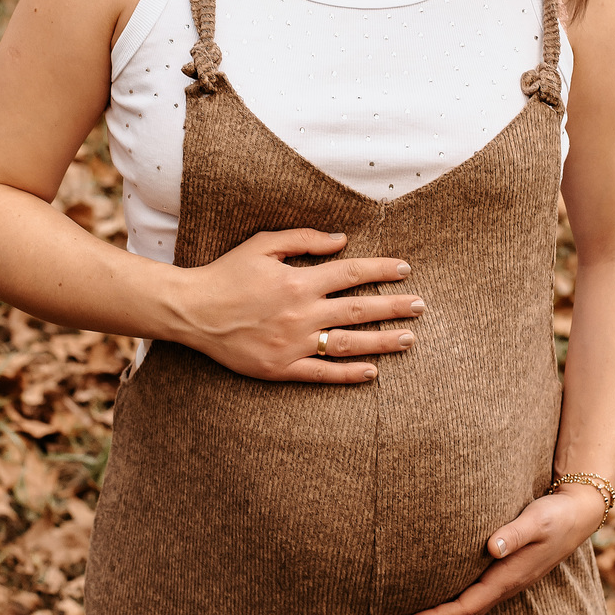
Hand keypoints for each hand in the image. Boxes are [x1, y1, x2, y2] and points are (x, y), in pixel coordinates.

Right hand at [171, 228, 422, 383]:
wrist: (193, 311)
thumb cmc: (227, 274)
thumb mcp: (263, 244)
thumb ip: (304, 240)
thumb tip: (342, 240)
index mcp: (299, 280)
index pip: (351, 274)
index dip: (381, 271)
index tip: (406, 270)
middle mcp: (302, 313)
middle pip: (358, 310)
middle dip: (394, 307)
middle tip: (421, 307)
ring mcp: (293, 343)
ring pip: (348, 344)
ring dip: (382, 342)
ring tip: (409, 339)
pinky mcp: (281, 368)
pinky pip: (321, 374)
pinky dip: (348, 374)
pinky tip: (372, 372)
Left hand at [388, 484, 605, 614]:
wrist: (578, 515)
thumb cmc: (555, 515)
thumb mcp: (536, 520)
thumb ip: (514, 533)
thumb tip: (491, 547)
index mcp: (507, 577)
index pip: (465, 606)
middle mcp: (504, 587)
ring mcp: (505, 584)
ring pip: (465, 612)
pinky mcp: (504, 576)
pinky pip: (472, 602)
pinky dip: (451, 613)